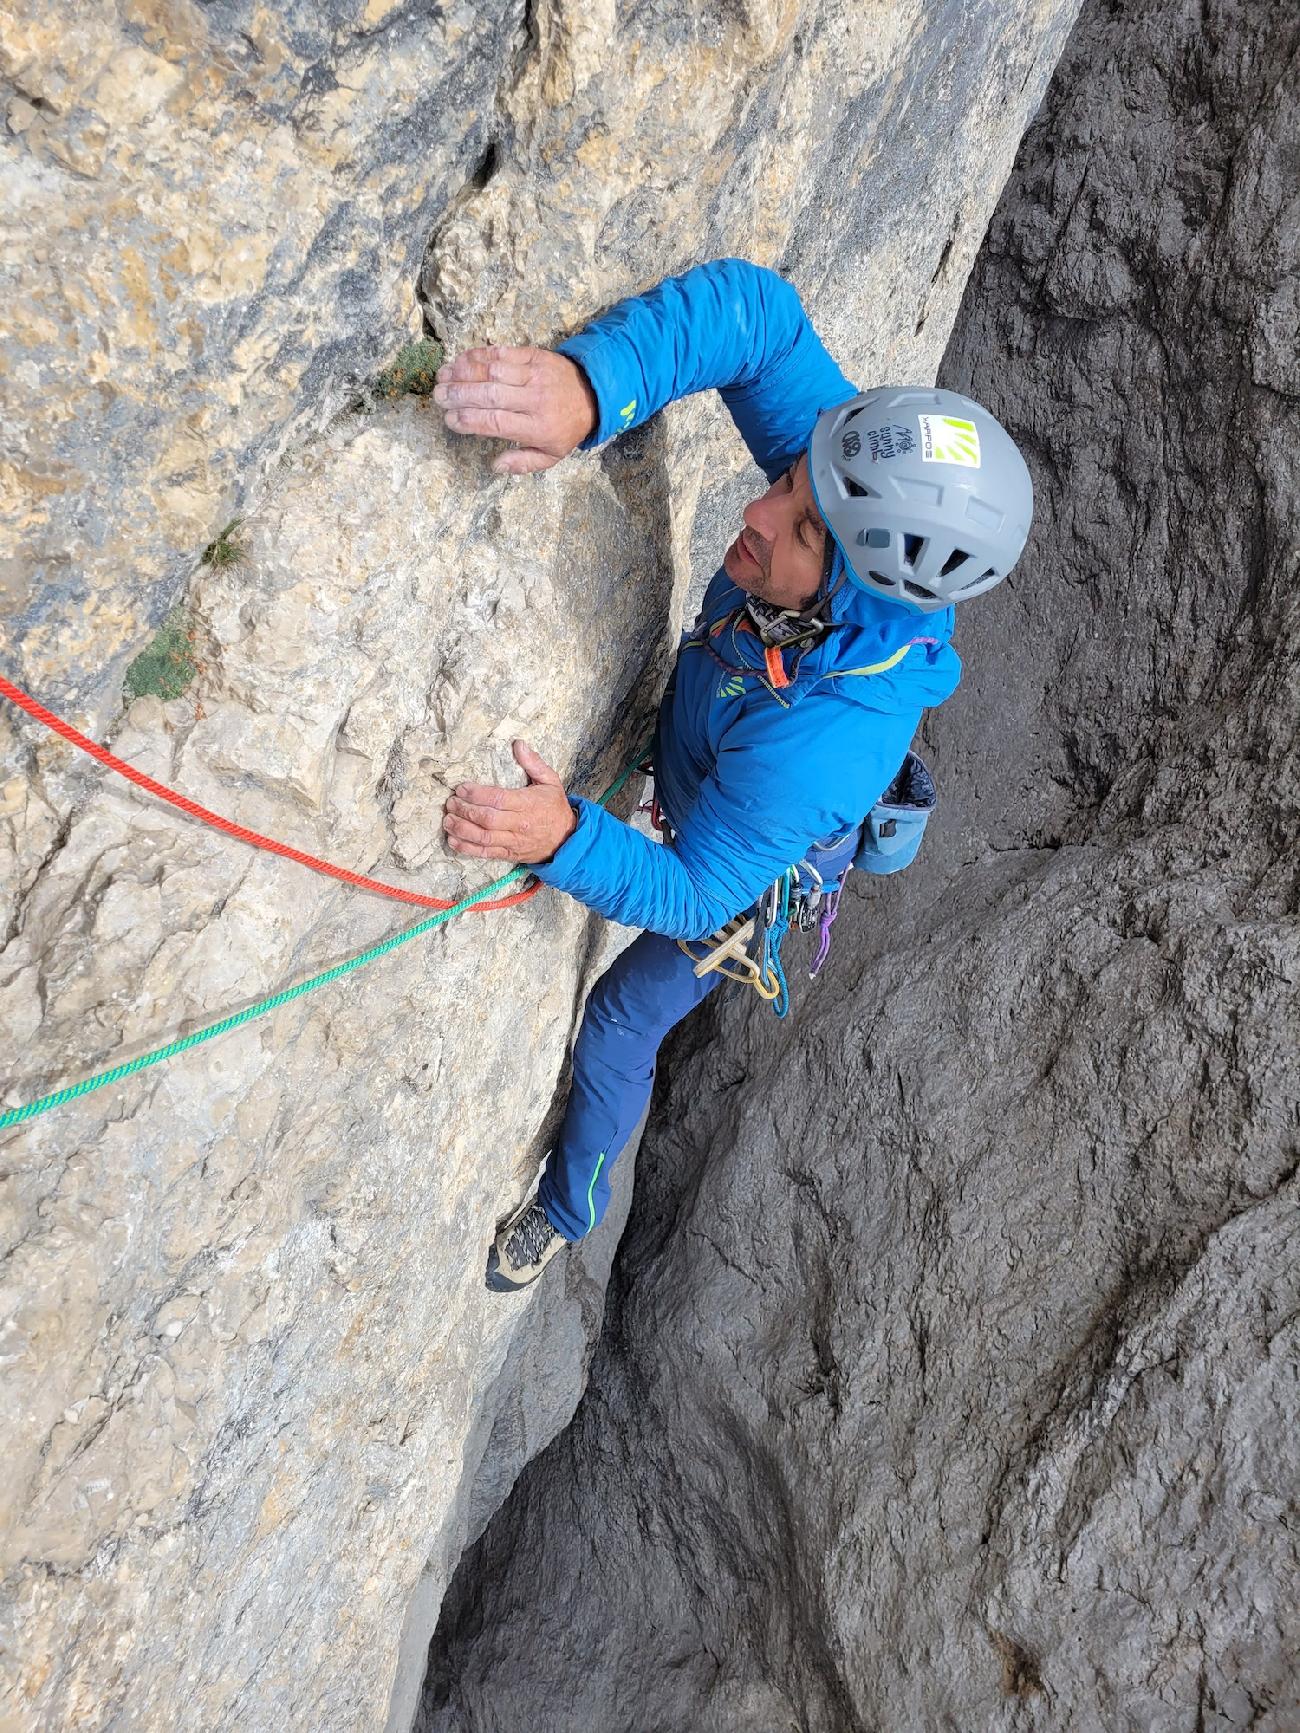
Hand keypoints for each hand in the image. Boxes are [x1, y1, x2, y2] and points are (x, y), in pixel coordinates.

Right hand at [433, 346, 597, 474]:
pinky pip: (502, 353)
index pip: (496, 422)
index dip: (469, 420)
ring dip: (463, 372)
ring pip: (493, 371)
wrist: (593, 394)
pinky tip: (460, 360)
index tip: (450, 419)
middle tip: (438, 396)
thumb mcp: (552, 456)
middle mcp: (535, 400)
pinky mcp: (534, 355)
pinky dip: (478, 355)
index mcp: (538, 428)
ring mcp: (534, 375)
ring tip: (442, 376)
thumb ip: (523, 463)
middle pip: (490, 395)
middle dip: (459, 395)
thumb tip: (495, 465)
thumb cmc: (566, 428)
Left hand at [443, 739, 577, 861]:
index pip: (498, 799)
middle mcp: (520, 824)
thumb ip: (534, 763)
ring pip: (484, 837)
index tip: (461, 788)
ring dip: (462, 830)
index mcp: (528, 804)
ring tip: (448, 820)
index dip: (477, 794)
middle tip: (451, 803)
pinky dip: (467, 848)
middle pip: (487, 819)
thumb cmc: (555, 808)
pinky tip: (453, 840)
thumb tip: (518, 744)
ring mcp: (513, 841)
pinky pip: (486, 853)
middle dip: (465, 811)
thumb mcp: (550, 781)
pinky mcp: (509, 854)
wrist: (566, 840)